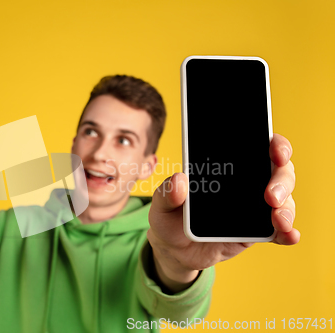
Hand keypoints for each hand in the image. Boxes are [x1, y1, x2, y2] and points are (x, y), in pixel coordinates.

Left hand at [147, 133, 298, 291]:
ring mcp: (256, 207)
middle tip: (271, 196)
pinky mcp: (258, 231)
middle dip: (282, 179)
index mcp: (226, 167)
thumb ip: (166, 193)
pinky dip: (288, 233)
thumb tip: (179, 180)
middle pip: (279, 171)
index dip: (274, 145)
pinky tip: (290, 236)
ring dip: (287, 208)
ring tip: (278, 221)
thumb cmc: (169, 219)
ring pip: (284, 200)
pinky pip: (280, 231)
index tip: (275, 151)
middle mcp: (247, 183)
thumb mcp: (161, 206)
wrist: (175, 251)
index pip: (258, 146)